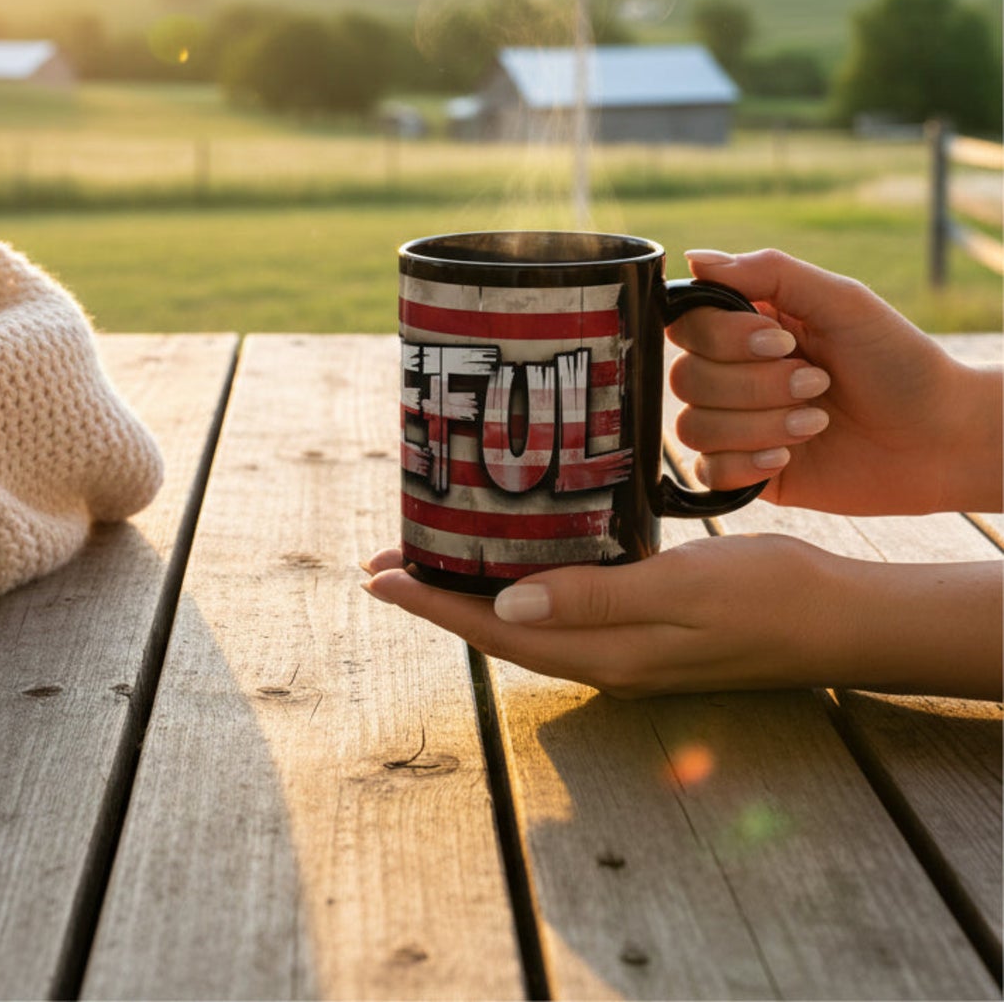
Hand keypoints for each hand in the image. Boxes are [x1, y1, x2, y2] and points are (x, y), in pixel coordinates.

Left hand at [363, 541, 1002, 699]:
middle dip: (437, 599)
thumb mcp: (681, 591)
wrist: (840, 619)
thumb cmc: (768, 598)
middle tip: (385, 566)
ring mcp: (624, 647)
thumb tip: (505, 603)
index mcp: (603, 653)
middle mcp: (603, 658)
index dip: (432, 604)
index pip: (494, 629)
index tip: (379, 579)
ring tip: (432, 562)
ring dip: (473, 593)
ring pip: (526, 621)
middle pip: (497, 629)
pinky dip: (523, 585)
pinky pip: (562, 609)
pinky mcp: (643, 627)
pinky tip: (518, 561)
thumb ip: (595, 599)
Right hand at [669, 249, 1002, 514]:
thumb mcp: (842, 301)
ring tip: (817, 422)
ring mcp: (737, 426)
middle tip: (817, 383)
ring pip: (694, 426)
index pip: (687, 324)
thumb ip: (769, 272)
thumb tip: (695, 258)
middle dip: (756, 385)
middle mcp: (733, 375)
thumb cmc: (899, 363)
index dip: (724, 337)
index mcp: (747, 328)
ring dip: (761, 425)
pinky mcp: (748, 473)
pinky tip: (791, 457)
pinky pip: (706, 472)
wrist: (941, 437)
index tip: (782, 340)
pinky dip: (747, 464)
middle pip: (686, 377)